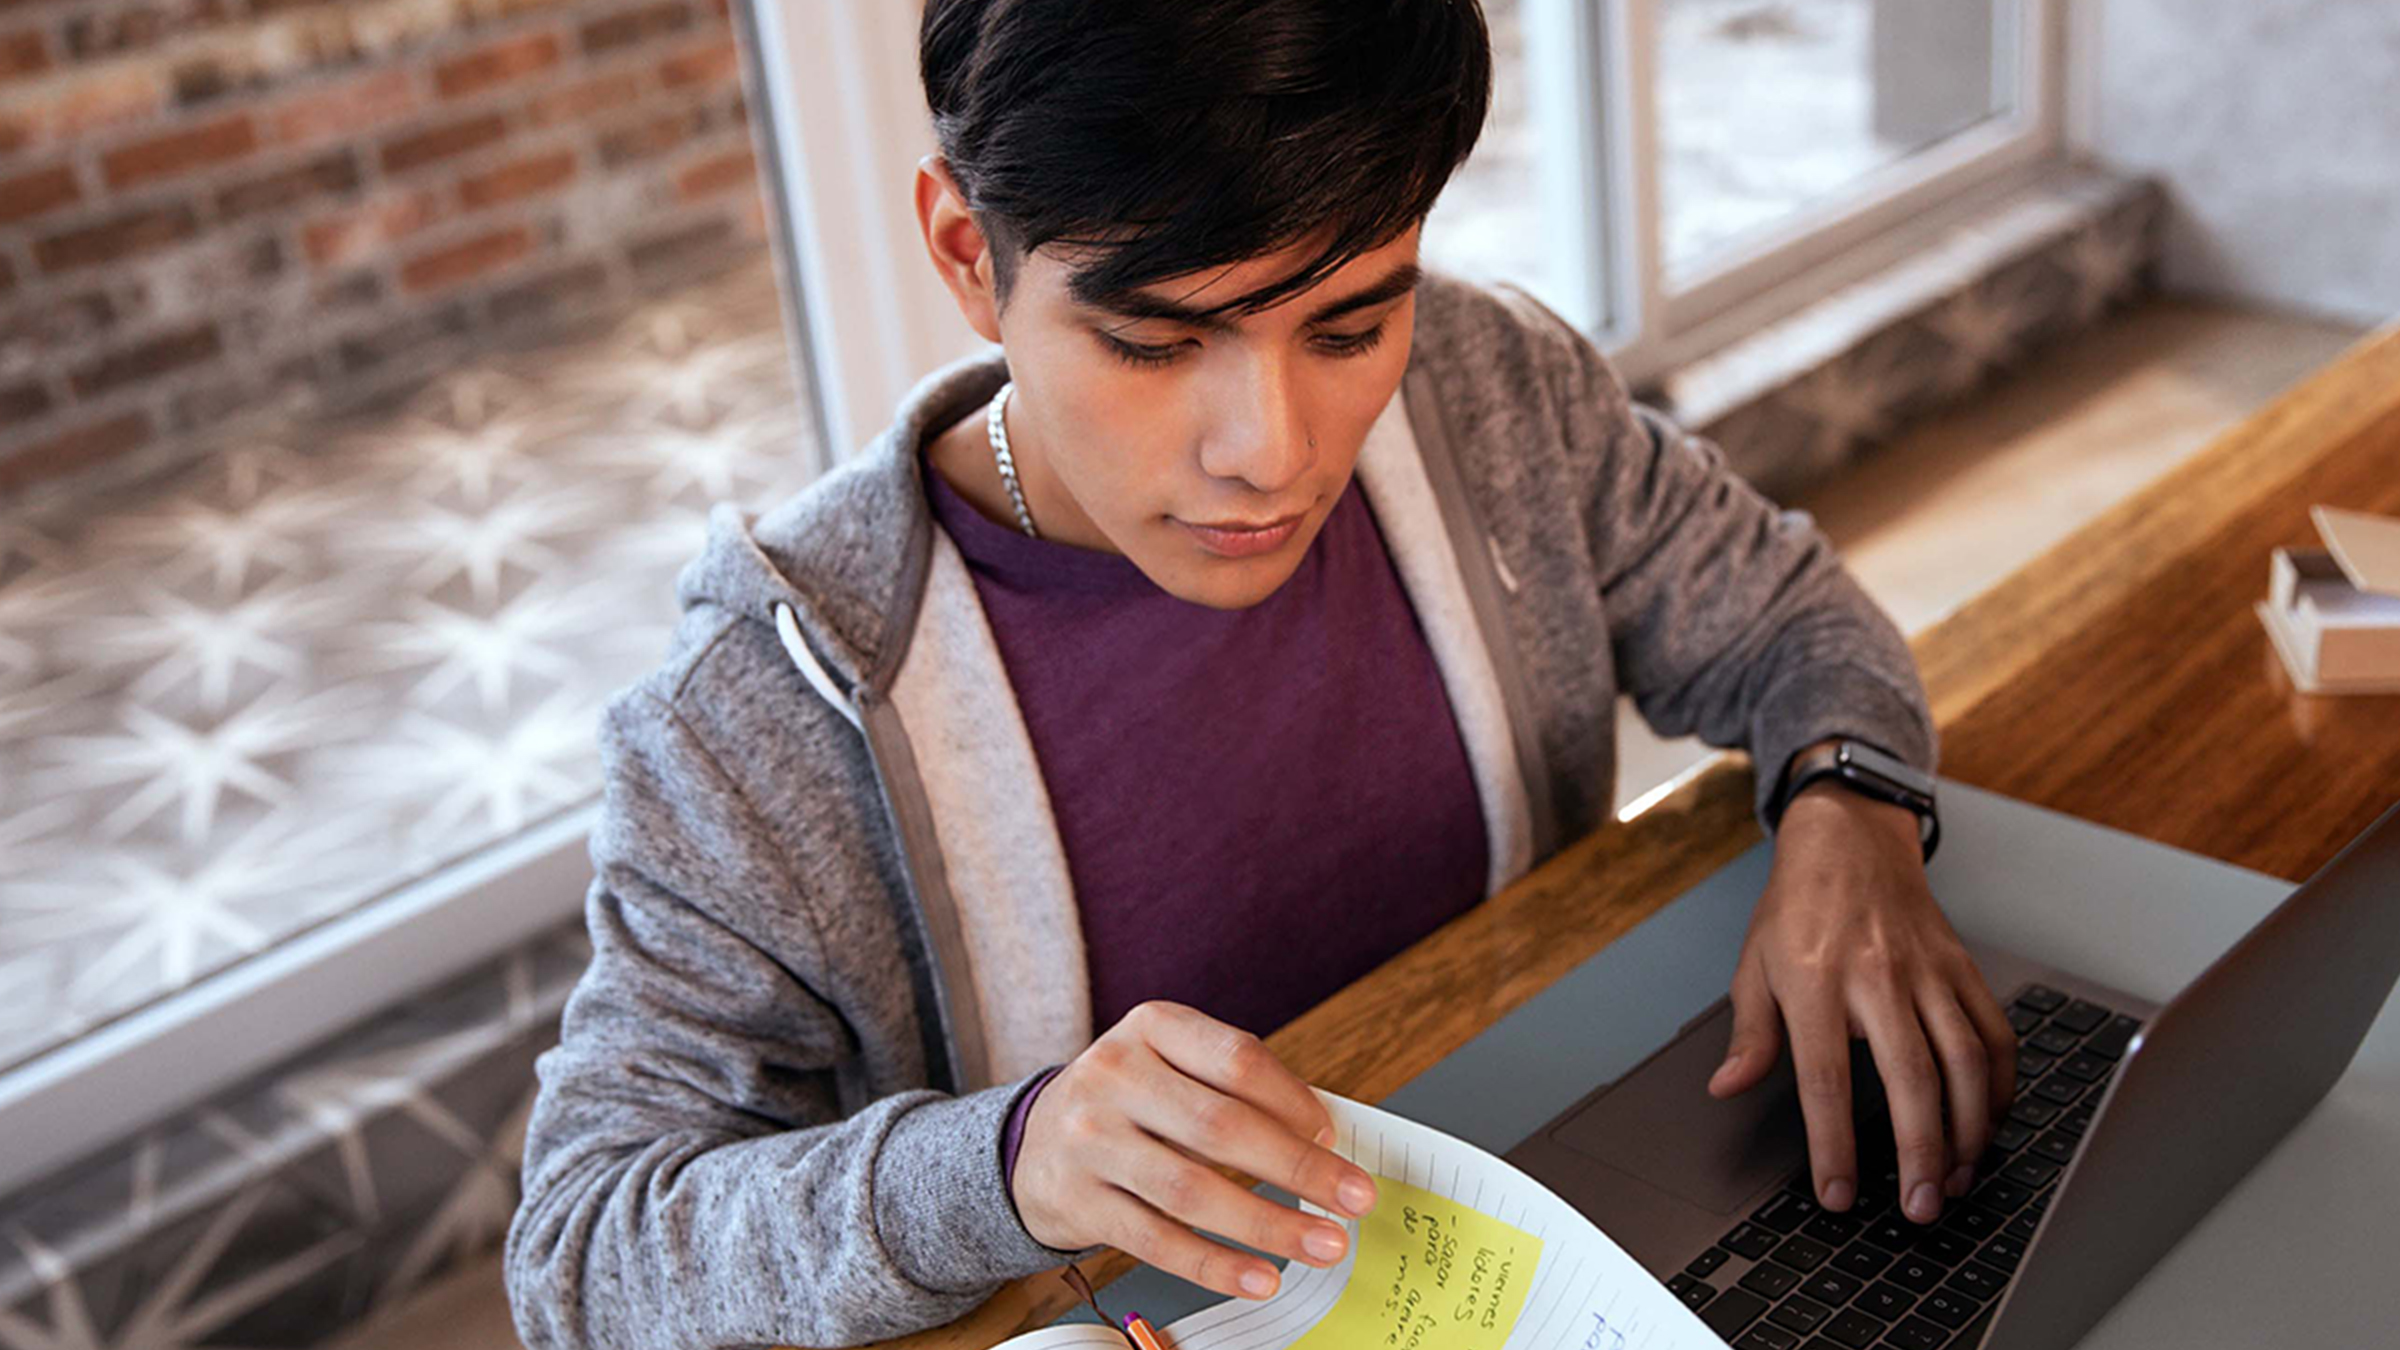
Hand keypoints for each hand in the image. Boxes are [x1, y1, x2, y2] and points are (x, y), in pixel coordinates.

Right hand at [1012, 1001, 1380, 1299]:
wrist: (1031, 1143)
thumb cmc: (1130, 1103)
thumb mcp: (1172, 1068)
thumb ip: (1237, 1093)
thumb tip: (1324, 1144)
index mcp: (1151, 1027)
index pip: (1237, 1060)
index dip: (1294, 1101)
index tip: (1336, 1138)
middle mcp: (1114, 1075)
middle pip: (1221, 1126)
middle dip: (1300, 1170)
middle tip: (1355, 1200)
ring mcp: (1089, 1139)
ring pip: (1192, 1191)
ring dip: (1269, 1225)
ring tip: (1324, 1245)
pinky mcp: (1077, 1201)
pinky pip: (1158, 1240)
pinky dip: (1217, 1264)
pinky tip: (1261, 1278)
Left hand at [1710, 782, 2015, 1225]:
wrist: (1849, 839)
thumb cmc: (1798, 906)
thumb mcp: (1754, 965)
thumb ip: (1749, 1034)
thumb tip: (1727, 1087)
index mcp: (1815, 981)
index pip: (1824, 1078)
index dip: (1833, 1142)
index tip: (1838, 1192)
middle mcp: (1877, 977)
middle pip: (1911, 1078)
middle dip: (1920, 1152)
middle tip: (1919, 1206)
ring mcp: (1928, 973)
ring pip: (1965, 1062)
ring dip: (1969, 1129)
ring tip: (1955, 1177)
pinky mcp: (1963, 969)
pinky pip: (1994, 1035)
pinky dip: (2001, 1086)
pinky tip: (1990, 1122)